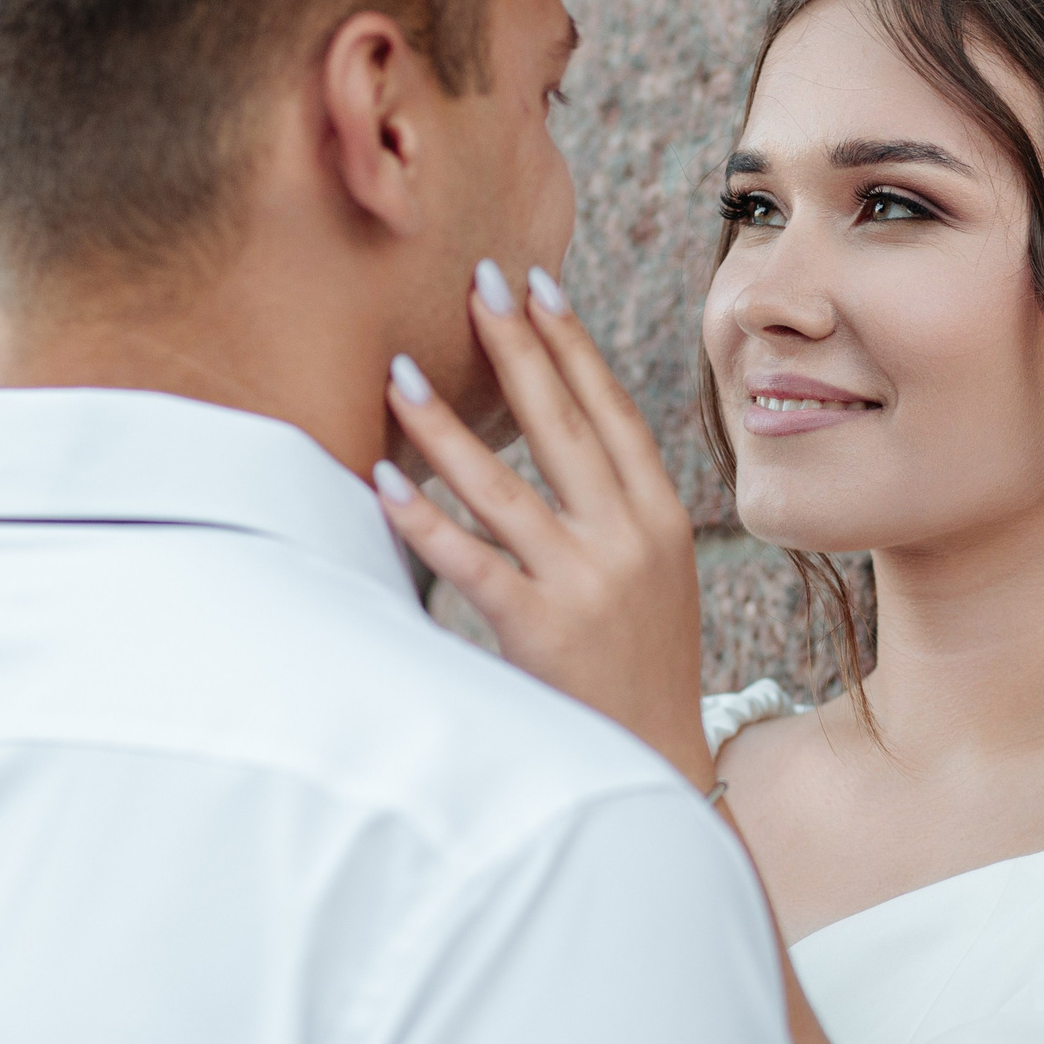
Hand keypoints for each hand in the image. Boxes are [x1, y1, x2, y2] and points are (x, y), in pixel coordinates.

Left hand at [374, 260, 712, 789]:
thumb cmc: (642, 663)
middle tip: (477, 282)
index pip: (613, 413)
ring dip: (446, 424)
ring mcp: (584, 583)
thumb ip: (616, 510)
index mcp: (660, 518)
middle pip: (562, 427)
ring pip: (504, 486)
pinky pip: (470, 561)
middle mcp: (627, 540)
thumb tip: (564, 437)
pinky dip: (424, 518)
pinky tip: (384, 480)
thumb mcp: (655, 574)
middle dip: (517, 348)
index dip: (574, 347)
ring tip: (399, 370)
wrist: (657, 761)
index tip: (540, 285)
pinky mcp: (538, 629)